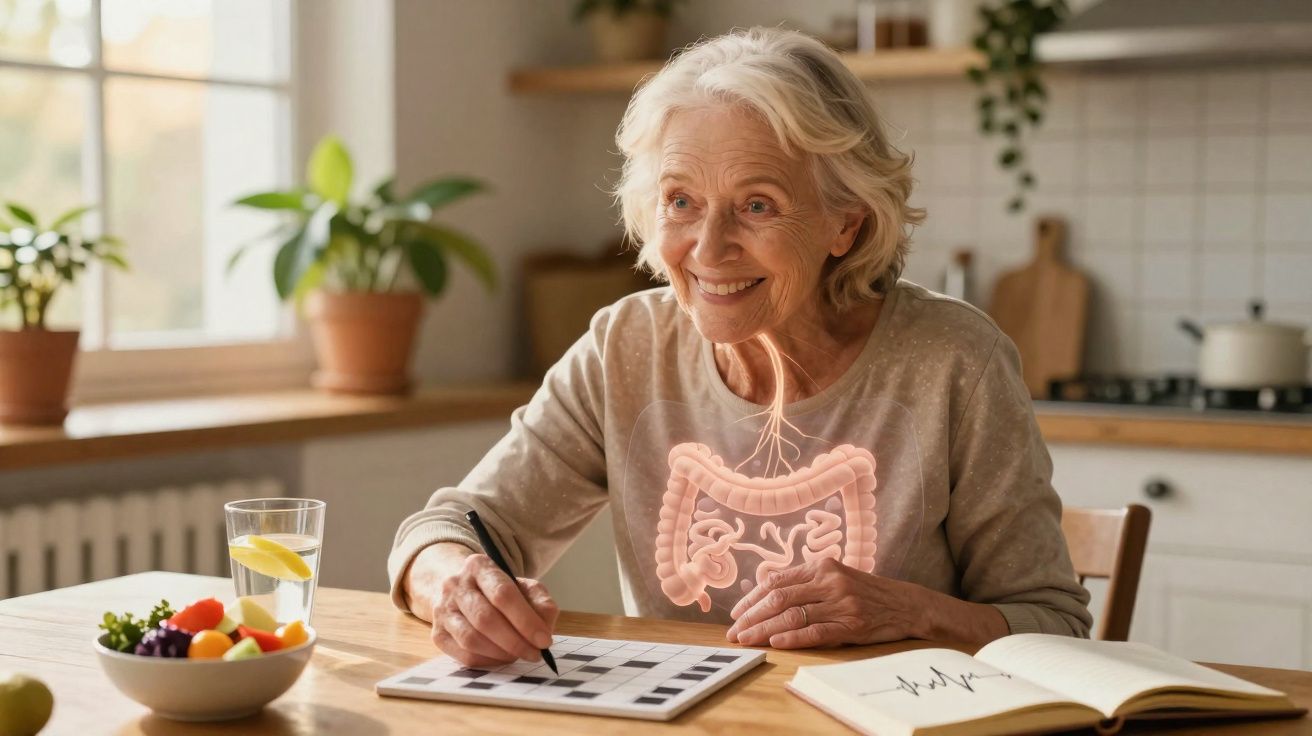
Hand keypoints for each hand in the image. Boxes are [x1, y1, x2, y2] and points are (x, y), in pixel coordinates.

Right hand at [430, 553, 558, 666]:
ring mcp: (442, 610)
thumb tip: (544, 627)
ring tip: (519, 655)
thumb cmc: (499, 591)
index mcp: (479, 566)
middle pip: (485, 618)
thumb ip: (540, 602)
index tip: (544, 640)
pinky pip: (464, 655)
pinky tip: (502, 658)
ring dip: (501, 653)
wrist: (463, 593)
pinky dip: (488, 661)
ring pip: (472, 639)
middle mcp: (455, 585)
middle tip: (535, 653)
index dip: (526, 620)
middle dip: (515, 641)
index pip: (503, 594)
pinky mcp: (438, 634)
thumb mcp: (524, 587)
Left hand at [725, 558, 928, 648]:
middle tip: (734, 632)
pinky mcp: (852, 624)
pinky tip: (777, 642)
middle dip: (752, 617)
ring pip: (793, 615)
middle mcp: (829, 581)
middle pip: (779, 598)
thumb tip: (766, 592)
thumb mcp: (836, 577)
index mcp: (821, 566)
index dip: (752, 598)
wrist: (906, 604)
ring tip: (748, 640)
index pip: (776, 581)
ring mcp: (841, 603)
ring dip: (765, 630)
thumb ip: (806, 582)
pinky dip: (793, 637)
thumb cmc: (866, 592)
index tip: (736, 614)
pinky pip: (816, 631)